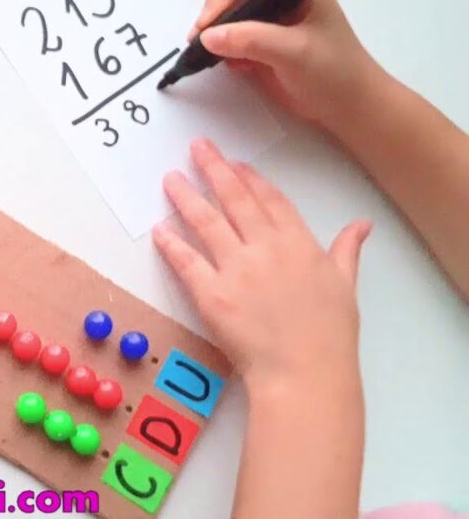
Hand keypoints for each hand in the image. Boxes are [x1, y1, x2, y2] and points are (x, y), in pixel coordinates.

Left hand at [153, 139, 370, 391]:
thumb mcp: (346, 286)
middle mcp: (265, 249)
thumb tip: (361, 225)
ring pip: (206, 222)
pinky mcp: (211, 294)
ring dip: (187, 197)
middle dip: (214, 170)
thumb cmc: (328, 335)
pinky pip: (186, 262)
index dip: (252, 179)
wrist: (304, 373)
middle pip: (235, 200)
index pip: (271, 201)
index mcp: (299, 244)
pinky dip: (171, 244)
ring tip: (171, 179)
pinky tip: (159, 230)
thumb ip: (346, 250)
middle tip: (198, 148)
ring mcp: (236, 269)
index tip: (236, 163)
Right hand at [189, 0, 383, 132]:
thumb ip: (252, 40)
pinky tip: (227, 64)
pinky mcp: (260, 45)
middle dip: (214, 11)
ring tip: (209, 54)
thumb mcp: (294, 53)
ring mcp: (269, 22)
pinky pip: (229, 38)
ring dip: (214, 32)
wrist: (348, 108)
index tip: (207, 26)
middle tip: (201, 40)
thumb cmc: (334, 73)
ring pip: (227, 14)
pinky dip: (220, 49)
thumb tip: (208, 36)